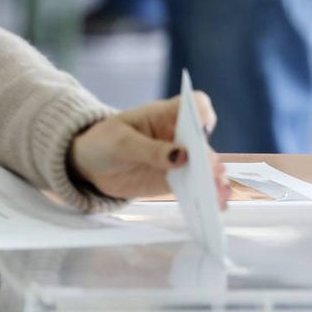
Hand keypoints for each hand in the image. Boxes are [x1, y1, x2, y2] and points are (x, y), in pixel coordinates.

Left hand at [68, 92, 230, 205]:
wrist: (90, 164)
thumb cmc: (103, 141)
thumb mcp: (121, 143)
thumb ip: (151, 150)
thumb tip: (182, 156)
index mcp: (166, 115)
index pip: (195, 105)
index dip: (203, 113)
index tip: (204, 129)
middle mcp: (179, 135)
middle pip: (203, 142)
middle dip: (210, 158)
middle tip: (212, 172)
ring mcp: (179, 159)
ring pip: (205, 168)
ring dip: (215, 180)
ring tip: (221, 195)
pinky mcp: (175, 180)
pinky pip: (195, 187)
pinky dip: (207, 196)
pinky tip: (215, 206)